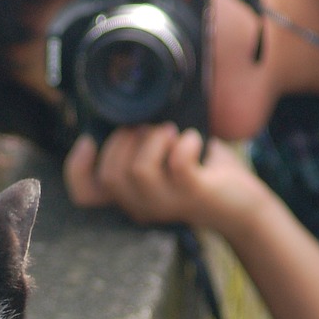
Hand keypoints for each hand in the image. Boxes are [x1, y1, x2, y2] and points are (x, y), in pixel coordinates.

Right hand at [63, 123, 268, 237]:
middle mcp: (142, 205)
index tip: (90, 140)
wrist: (242, 203)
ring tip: (170, 132)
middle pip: (109, 175)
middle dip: (125, 139)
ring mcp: (166, 204)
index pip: (84, 194)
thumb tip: (128, 113)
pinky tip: (193, 140)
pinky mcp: (192, 194)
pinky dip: (183, 142)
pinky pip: (176, 164)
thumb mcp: (165, 158)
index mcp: (130, 196)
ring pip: (136, 171)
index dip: (77, 167)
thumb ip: (143, 144)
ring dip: (152, 139)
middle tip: (150, 128)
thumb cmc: (203, 175)